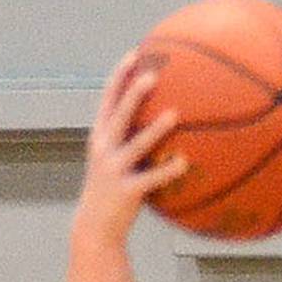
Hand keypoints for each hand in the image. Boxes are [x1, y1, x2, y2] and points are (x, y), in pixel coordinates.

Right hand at [78, 50, 185, 237]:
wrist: (95, 228)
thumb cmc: (112, 190)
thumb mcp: (115, 159)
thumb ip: (130, 138)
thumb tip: (160, 117)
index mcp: (100, 135)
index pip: (108, 98)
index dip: (120, 75)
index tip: (135, 54)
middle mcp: (103, 148)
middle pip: (119, 114)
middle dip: (133, 92)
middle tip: (153, 75)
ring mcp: (113, 170)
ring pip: (136, 144)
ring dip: (155, 129)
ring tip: (174, 114)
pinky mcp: (126, 191)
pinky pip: (151, 179)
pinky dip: (168, 170)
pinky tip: (185, 162)